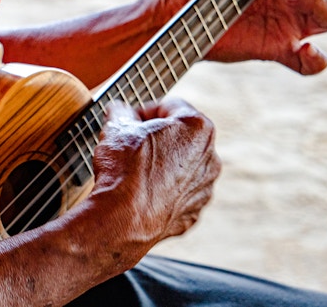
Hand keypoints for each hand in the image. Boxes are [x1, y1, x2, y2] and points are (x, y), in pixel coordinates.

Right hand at [91, 99, 220, 251]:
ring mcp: (204, 188)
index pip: (170, 106)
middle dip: (157, 138)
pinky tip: (141, 194)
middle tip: (130, 144)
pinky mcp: (193, 213)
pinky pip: (178, 195)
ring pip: (181, 167)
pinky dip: (162, 192)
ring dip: (162, 165)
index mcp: (197, 127)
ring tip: (134, 171)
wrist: (122, 219)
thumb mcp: (117, 128)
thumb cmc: (124, 169)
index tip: (128, 120)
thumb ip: (122, 112)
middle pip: (181, 137)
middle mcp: (210, 157)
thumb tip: (120, 111)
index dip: (144, 110)